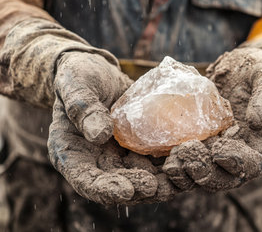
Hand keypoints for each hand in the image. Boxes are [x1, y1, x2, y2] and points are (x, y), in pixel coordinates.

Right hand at [48, 52, 177, 204]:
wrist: (98, 70)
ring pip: (142, 179)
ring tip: (178, 174)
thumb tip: (100, 135)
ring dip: (161, 182)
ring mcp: (121, 157)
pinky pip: (156, 161)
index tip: (127, 190)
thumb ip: (82, 107)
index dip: (106, 190)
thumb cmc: (80, 75)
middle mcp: (97, 162)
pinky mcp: (140, 148)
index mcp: (73, 154)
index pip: (87, 182)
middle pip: (119, 186)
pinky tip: (188, 157)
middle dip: (140, 189)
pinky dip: (172, 164)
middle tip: (158, 186)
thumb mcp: (75, 84)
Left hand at [163, 47, 261, 191]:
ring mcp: (217, 153)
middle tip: (185, 154)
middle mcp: (239, 155)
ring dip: (186, 174)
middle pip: (223, 177)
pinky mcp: (199, 146)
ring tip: (171, 164)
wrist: (238, 70)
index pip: (252, 165)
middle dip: (204, 172)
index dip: (236, 163)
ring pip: (203, 175)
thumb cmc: (259, 72)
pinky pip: (187, 162)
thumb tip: (256, 122)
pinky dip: (175, 166)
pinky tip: (159, 162)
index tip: (219, 151)